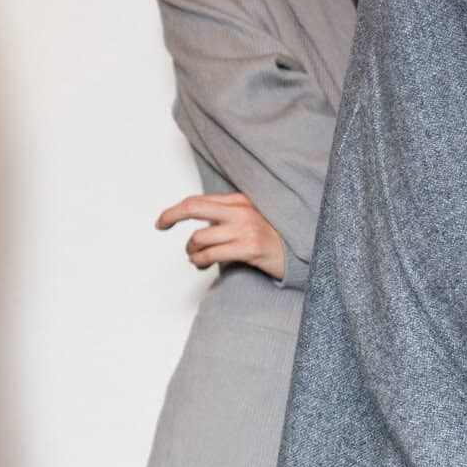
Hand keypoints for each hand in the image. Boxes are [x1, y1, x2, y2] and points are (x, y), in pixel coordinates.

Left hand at [156, 191, 285, 279]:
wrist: (305, 252)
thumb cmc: (273, 239)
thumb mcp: (250, 219)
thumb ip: (225, 217)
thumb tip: (196, 229)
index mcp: (240, 201)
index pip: (198, 201)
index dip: (175, 210)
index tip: (163, 221)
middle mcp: (241, 211)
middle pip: (194, 208)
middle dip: (171, 215)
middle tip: (161, 226)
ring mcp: (246, 229)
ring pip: (199, 238)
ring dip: (191, 252)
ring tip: (196, 258)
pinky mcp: (249, 248)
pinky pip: (211, 255)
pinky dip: (200, 262)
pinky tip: (202, 265)